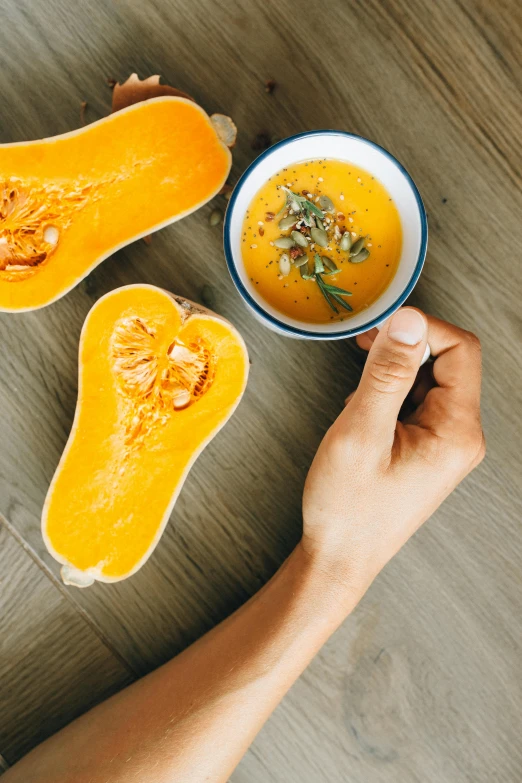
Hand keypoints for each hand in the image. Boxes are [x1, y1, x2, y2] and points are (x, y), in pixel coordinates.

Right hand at [301, 307, 484, 608]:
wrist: (340, 557)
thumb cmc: (348, 508)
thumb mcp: (361, 433)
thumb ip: (386, 375)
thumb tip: (408, 320)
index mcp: (457, 431)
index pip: (460, 350)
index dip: (421, 328)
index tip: (380, 327)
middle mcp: (460, 434)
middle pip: (447, 361)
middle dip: (404, 349)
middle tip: (363, 348)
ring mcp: (444, 442)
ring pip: (428, 379)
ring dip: (392, 372)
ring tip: (358, 394)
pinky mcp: (426, 447)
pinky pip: (415, 401)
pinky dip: (388, 393)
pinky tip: (363, 412)